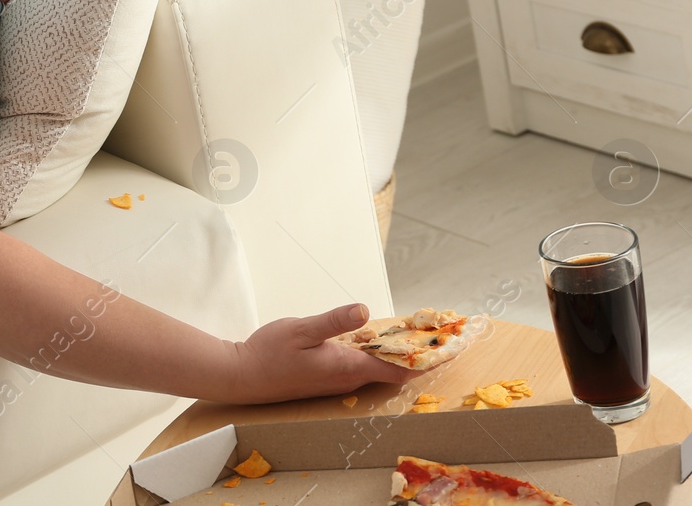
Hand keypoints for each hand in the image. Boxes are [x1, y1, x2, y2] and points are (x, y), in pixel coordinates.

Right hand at [223, 303, 423, 404]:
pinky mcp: (325, 379)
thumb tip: (365, 311)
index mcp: (346, 366)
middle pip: (390, 370)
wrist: (242, 376)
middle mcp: (346, 378)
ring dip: (393, 355)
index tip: (448, 352)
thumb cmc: (269, 352)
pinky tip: (372, 341)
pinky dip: (374, 356)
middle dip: (413, 355)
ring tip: (414, 337)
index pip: (396, 370)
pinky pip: (359, 368)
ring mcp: (336, 381)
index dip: (423, 362)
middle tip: (438, 337)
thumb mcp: (301, 329)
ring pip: (374, 368)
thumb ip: (333, 321)